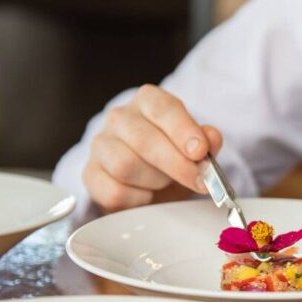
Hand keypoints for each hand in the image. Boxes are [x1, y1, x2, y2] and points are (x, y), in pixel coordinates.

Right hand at [83, 85, 222, 212]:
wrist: (148, 183)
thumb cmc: (173, 158)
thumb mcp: (196, 149)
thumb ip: (207, 142)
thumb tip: (211, 138)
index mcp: (148, 101)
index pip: (162, 108)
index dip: (183, 130)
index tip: (200, 151)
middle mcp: (120, 118)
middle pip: (144, 140)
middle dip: (176, 164)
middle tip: (199, 181)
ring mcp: (101, 145)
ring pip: (125, 165)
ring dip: (156, 181)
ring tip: (166, 183)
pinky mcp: (90, 174)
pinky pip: (114, 191)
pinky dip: (139, 199)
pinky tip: (148, 196)